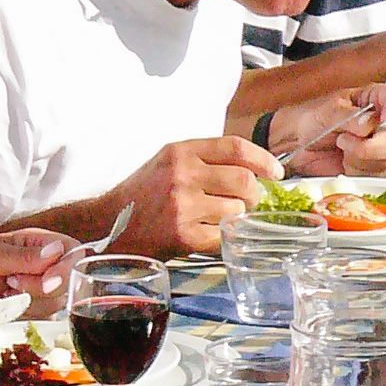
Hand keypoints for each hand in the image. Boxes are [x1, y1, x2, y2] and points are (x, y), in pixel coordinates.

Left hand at [0, 230, 76, 317]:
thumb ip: (23, 256)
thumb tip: (56, 252)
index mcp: (38, 243)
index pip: (73, 252)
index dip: (67, 267)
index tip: (47, 279)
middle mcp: (45, 265)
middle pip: (69, 280)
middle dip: (41, 287)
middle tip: (11, 283)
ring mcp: (41, 288)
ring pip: (57, 301)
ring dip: (28, 301)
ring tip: (3, 292)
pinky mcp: (33, 309)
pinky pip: (43, 316)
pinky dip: (23, 313)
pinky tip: (5, 305)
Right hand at [111, 138, 283, 257]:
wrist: (109, 223)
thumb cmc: (147, 193)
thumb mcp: (171, 162)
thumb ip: (208, 160)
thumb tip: (258, 170)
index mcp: (181, 152)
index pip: (236, 148)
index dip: (264, 160)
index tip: (276, 173)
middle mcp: (183, 175)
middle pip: (244, 181)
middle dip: (254, 195)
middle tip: (248, 202)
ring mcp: (182, 206)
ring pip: (237, 210)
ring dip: (236, 218)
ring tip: (218, 219)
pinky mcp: (183, 234)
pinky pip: (224, 235)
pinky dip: (223, 237)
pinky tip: (209, 234)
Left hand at [274, 86, 385, 176]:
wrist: (293, 141)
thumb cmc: (309, 117)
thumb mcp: (328, 111)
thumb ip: (351, 117)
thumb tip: (371, 123)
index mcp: (377, 98)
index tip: (380, 121)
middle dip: (373, 146)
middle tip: (345, 141)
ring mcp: (383, 145)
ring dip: (361, 159)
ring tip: (342, 147)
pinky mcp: (376, 166)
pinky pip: (379, 175)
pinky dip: (358, 171)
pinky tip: (346, 162)